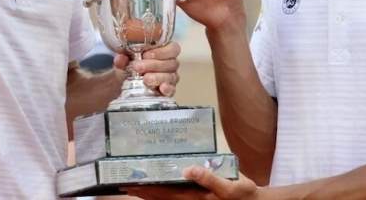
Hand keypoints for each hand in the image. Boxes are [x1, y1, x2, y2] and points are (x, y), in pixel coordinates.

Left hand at [113, 41, 180, 96]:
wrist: (125, 82)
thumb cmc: (130, 66)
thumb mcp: (125, 60)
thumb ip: (123, 58)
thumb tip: (120, 58)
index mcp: (164, 51)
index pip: (173, 48)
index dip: (161, 51)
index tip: (145, 54)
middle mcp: (170, 64)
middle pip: (171, 63)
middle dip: (154, 65)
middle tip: (138, 67)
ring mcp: (170, 78)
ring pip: (171, 76)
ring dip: (158, 77)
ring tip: (145, 79)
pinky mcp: (168, 91)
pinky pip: (172, 90)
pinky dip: (167, 89)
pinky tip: (161, 88)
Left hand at [126, 167, 260, 199]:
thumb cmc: (242, 193)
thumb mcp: (230, 186)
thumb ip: (209, 179)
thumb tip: (188, 169)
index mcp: (195, 198)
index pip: (164, 194)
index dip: (146, 189)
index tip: (129, 182)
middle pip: (160, 197)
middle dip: (142, 190)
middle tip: (123, 182)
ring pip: (164, 198)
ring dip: (148, 192)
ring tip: (131, 185)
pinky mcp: (196, 198)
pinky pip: (173, 197)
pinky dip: (160, 193)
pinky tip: (152, 188)